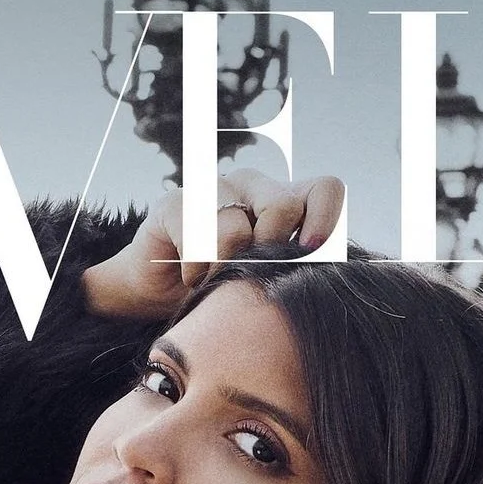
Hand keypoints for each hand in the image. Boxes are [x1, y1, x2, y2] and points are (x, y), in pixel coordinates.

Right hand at [82, 168, 344, 318]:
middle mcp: (252, 187)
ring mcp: (213, 190)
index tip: (309, 254)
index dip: (325, 218)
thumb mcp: (263, 284)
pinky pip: (196, 236)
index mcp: (283, 202)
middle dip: (267, 254)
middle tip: (246, 279)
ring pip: (236, 228)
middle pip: (282, 207)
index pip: (324, 189)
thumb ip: (292, 272)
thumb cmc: (218, 292)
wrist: (156, 296)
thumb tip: (326, 282)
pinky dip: (195, 268)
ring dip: (223, 270)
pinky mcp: (175, 204)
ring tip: (212, 283)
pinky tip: (190, 277)